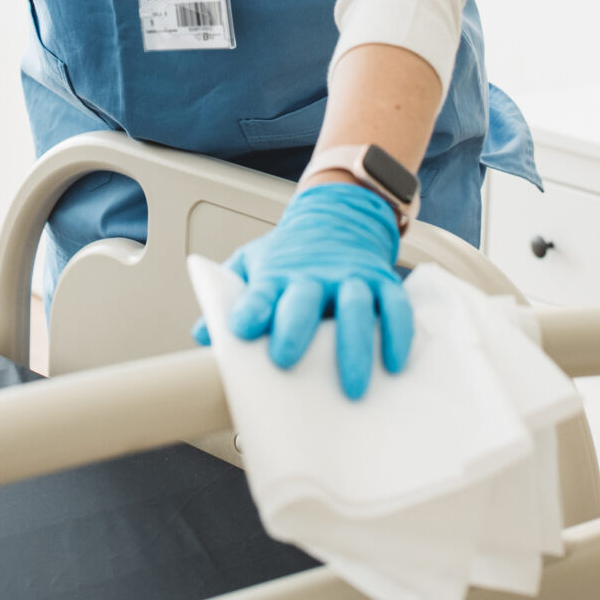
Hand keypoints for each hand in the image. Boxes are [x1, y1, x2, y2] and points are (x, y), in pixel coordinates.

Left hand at [194, 179, 412, 399]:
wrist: (339, 213)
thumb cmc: (292, 253)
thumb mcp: (253, 265)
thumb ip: (228, 298)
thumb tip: (201, 334)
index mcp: (279, 274)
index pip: (259, 292)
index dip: (250, 310)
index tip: (241, 330)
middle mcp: (316, 275)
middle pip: (305, 298)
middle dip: (295, 327)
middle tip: (286, 359)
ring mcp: (352, 277)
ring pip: (356, 305)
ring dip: (354, 345)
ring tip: (351, 385)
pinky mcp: (383, 283)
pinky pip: (395, 308)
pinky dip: (397, 334)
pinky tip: (394, 363)